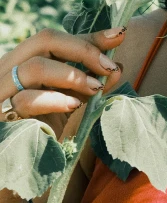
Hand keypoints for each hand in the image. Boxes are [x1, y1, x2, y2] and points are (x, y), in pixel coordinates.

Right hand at [0, 27, 125, 139]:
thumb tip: (116, 66)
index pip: (57, 37)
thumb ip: (89, 81)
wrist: (22, 166)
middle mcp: (9, 69)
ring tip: (95, 88)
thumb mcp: (70, 99)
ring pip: (35, 66)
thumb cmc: (45, 128)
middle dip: (83, 50)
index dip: (89, 37)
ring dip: (73, 75)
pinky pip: (26, 100)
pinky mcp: (2, 114)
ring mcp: (2, 90)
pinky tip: (73, 106)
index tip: (118, 36)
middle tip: (108, 67)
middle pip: (45, 40)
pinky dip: (55, 99)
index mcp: (25, 60)